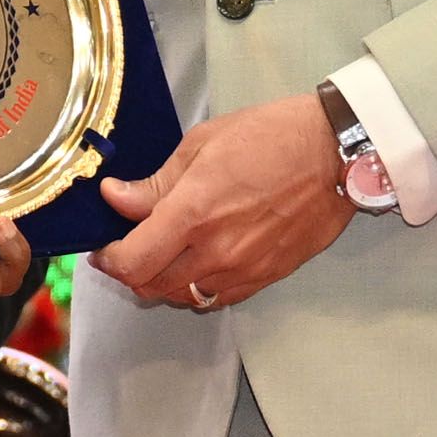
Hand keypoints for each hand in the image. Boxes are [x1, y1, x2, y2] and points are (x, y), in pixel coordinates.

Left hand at [93, 89, 353, 309]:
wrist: (334, 155)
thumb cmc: (268, 138)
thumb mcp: (200, 145)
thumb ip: (155, 183)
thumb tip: (113, 198)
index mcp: (192, 213)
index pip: (132, 262)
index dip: (108, 260)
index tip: (102, 248)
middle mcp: (216, 251)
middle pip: (152, 286)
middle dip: (131, 271)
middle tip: (128, 248)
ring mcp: (244, 269)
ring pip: (184, 297)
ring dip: (163, 282)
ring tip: (161, 255)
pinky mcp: (267, 277)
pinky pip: (218, 298)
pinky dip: (197, 288)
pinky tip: (196, 263)